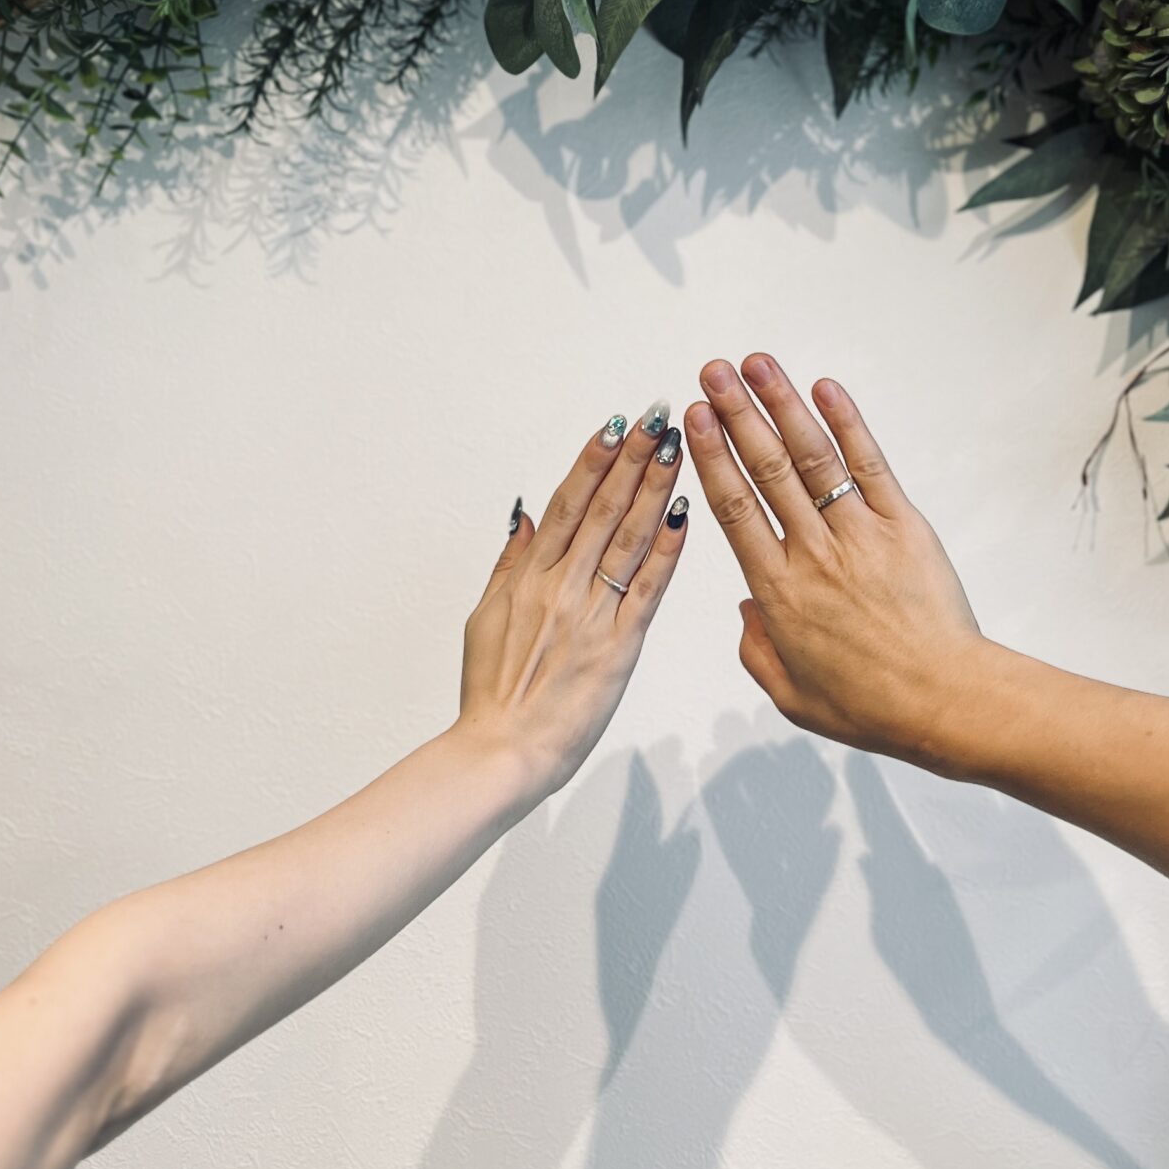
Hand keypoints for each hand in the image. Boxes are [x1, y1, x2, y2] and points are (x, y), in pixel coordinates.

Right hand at [458, 405, 689, 802]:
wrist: (499, 752)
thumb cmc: (492, 694)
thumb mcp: (484, 617)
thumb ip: (508, 564)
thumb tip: (523, 518)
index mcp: (530, 577)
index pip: (568, 502)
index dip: (594, 459)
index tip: (617, 423)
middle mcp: (562, 585)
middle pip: (603, 507)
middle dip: (633, 457)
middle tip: (659, 416)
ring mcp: (591, 613)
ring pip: (628, 536)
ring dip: (654, 487)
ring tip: (676, 447)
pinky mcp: (619, 646)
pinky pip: (648, 588)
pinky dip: (667, 549)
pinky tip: (684, 514)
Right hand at [685, 355, 995, 773]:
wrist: (947, 702)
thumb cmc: (874, 706)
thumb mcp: (793, 696)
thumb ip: (756, 652)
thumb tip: (745, 611)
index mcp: (778, 593)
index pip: (734, 510)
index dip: (712, 458)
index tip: (693, 418)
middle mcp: (812, 554)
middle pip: (765, 469)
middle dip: (735, 414)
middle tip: (711, 372)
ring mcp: (858, 534)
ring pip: (811, 457)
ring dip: (781, 404)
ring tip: (755, 363)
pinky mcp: (903, 526)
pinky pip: (869, 465)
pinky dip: (847, 423)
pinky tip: (825, 387)